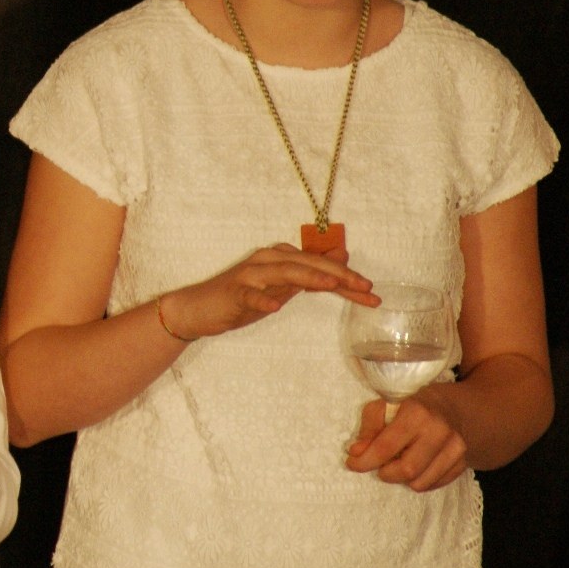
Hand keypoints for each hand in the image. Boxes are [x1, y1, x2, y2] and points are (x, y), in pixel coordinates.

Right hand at [160, 244, 377, 340]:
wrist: (197, 309)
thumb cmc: (240, 299)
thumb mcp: (280, 288)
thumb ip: (308, 276)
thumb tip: (341, 262)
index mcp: (279, 259)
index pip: (319, 265)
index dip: (346, 277)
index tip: (371, 292)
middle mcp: (266, 261)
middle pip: (307, 263)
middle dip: (338, 275)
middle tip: (365, 288)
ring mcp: (249, 275)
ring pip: (284, 272)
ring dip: (310, 276)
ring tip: (332, 284)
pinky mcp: (233, 292)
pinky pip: (250, 294)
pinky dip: (263, 299)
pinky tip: (275, 306)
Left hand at [345, 396, 468, 491]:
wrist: (454, 408)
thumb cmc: (412, 405)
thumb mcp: (386, 405)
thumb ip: (369, 427)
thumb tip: (356, 452)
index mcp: (417, 412)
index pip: (386, 447)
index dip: (365, 460)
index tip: (352, 464)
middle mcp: (440, 431)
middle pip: (407, 470)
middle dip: (385, 473)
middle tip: (379, 466)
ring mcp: (456, 448)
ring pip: (421, 482)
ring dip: (402, 479)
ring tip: (397, 465)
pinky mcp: (463, 462)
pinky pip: (435, 484)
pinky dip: (419, 481)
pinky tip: (415, 467)